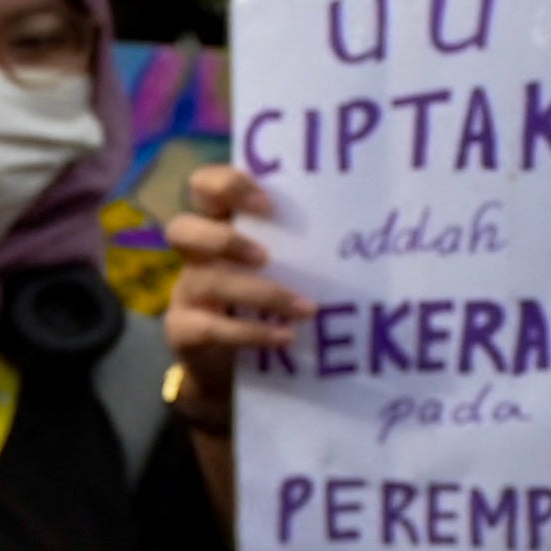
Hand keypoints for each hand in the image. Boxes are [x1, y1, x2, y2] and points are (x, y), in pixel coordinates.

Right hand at [157, 164, 302, 421]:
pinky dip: (252, 332)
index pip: (203, 186)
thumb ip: (300, 245)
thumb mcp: (281, 265)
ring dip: (261, 293)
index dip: (226, 185)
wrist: (228, 365)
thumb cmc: (265, 302)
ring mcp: (186, 293)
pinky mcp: (183, 330)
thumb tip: (367, 233)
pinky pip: (210, 328)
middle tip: (265, 257)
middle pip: (182, 228)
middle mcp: (196, 255)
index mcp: (218, 225)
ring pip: (207, 281)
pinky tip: (285, 337)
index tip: (268, 203)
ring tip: (304, 309)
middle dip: (223, 238)